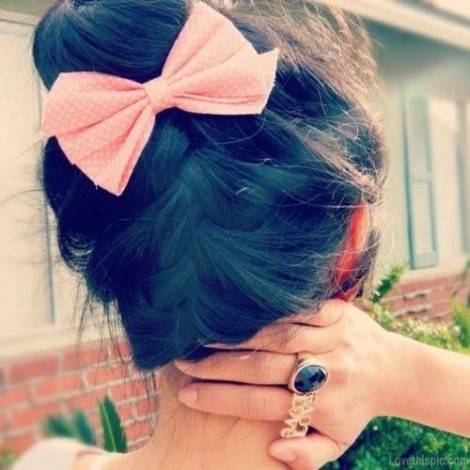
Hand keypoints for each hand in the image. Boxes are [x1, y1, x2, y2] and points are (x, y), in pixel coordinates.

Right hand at [174, 299, 395, 468]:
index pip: (259, 404)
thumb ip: (306, 455)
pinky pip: (296, 308)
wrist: (394, 370)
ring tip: (201, 336)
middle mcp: (324, 372)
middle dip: (216, 366)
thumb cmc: (355, 408)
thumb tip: (273, 451)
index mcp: (320, 407)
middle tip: (183, 361)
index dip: (220, 400)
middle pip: (261, 368)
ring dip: (234, 336)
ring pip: (275, 336)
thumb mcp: (337, 443)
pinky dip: (265, 310)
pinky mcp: (336, 313)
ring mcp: (331, 338)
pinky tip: (238, 309)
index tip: (187, 395)